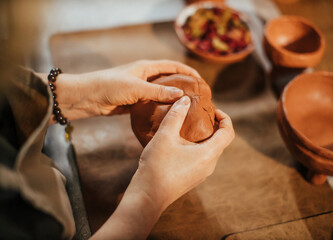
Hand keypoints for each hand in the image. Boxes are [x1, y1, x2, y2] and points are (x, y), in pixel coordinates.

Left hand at [38, 60, 199, 120]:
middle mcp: (145, 77)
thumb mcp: (136, 88)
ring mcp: (140, 90)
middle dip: (182, 86)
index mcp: (146, 67)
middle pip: (169, 79)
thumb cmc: (109, 87)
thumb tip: (180, 95)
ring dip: (172, 99)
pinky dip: (161, 109)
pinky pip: (152, 104)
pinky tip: (169, 117)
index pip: (173, 66)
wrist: (86, 98)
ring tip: (186, 108)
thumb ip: (158, 91)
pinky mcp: (134, 102)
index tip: (201, 81)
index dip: (188, 71)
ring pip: (161, 93)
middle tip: (197, 97)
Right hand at [91, 96, 233, 239]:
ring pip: (210, 150)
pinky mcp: (193, 178)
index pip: (229, 133)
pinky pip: (202, 158)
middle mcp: (210, 165)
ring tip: (188, 126)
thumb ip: (176, 115)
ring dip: (204, 136)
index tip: (212, 110)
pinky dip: (197, 146)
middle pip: (220, 141)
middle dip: (213, 125)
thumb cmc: (157, 166)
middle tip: (198, 114)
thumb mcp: (165, 136)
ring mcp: (202, 173)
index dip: (225, 118)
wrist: (147, 197)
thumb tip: (185, 99)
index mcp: (209, 154)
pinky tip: (180, 142)